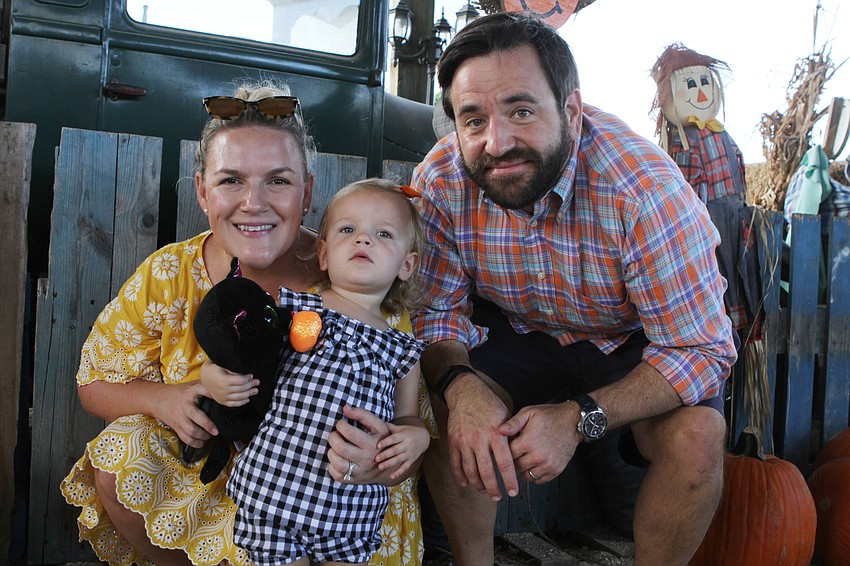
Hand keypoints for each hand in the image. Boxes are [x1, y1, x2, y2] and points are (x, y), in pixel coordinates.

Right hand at [154, 380, 217, 448]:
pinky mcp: (176, 426)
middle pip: (197, 416)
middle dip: (208, 425)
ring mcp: (180, 417)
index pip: (203, 390)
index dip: (212, 394)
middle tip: (216, 431)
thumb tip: (224, 389)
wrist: (158, 399)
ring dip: (203, 436)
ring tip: (210, 436)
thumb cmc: (181, 392)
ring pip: (191, 430)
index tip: (222, 400)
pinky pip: (185, 438)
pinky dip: (195, 443)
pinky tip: (202, 442)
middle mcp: (186, 405)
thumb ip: (206, 386)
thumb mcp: (192, 385)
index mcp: (191, 392)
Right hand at [199, 359, 257, 405]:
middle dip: (251, 385)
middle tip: (257, 382)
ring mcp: (222, 396)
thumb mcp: (220, 363)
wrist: (204, 376)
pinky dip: (242, 402)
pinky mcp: (222, 401)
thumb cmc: (213, 367)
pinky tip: (247, 399)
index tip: (251, 375)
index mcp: (224, 380)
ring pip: (239, 397)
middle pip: (242, 389)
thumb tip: (243, 368)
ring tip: (255, 390)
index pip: (241, 380)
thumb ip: (231, 367)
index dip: (248, 378)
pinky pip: (233, 404)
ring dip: (249, 394)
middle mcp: (223, 390)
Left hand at [327, 405, 393, 484]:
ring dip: (331, 452)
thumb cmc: (380, 440)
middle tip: (335, 435)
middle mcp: (367, 459)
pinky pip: (336, 474)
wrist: (388, 463)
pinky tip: (338, 458)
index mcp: (373, 443)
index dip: (341, 425)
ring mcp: (360, 471)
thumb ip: (362, 414)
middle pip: (341, 448)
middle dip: (333, 437)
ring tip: (336, 447)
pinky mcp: (353, 480)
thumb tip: (345, 408)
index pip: (349, 432)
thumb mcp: (377, 425)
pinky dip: (332, 465)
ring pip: (337, 462)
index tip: (341, 424)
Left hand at [375, 419, 429, 480]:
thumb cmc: (409, 432)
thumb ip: (390, 427)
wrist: (424, 438)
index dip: (386, 442)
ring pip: (399, 459)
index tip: (378, 445)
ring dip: (389, 463)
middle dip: (386, 455)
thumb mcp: (401, 428)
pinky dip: (399, 472)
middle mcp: (407, 444)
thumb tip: (375, 423)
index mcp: (404, 435)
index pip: (394, 439)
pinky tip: (391, 476)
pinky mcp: (411, 460)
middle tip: (376, 458)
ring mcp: (409, 453)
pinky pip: (405, 467)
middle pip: (395, 450)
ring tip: (380, 467)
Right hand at [445, 377, 515, 499]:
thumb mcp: (506, 416)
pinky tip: (466, 483)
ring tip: (484, 491)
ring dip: (478, 484)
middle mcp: (480, 439)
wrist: (466, 393)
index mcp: (496, 434)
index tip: (513, 492)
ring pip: (470, 470)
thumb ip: (512, 435)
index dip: (509, 481)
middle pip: (486, 471)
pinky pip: (456, 464)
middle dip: (493, 488)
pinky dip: (460, 476)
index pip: (505, 463)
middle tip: (498, 497)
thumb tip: (520, 453)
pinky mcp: (453, 441)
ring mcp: (464, 441)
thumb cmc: (489, 405)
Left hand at [499, 402, 579, 483]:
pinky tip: (533, 464)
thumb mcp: (529, 413)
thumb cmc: (550, 416)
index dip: (504, 451)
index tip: (505, 448)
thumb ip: (513, 423)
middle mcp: (538, 456)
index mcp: (528, 441)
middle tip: (515, 453)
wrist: (573, 421)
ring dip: (522, 469)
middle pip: (515, 467)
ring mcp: (547, 465)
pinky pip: (538, 480)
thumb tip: (499, 430)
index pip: (507, 455)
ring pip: (526, 476)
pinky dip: (534, 475)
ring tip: (524, 458)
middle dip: (512, 461)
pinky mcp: (555, 470)